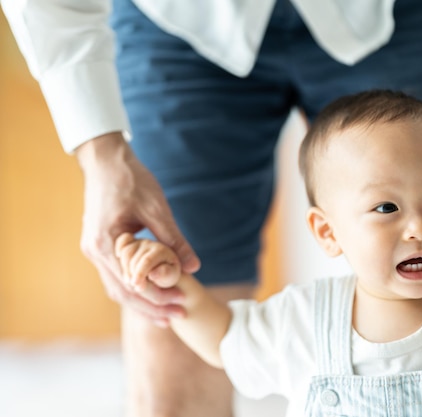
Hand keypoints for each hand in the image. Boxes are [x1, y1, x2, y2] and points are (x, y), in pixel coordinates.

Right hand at [76, 132, 199, 325]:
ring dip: (142, 302)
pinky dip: (134, 288)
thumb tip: (194, 267)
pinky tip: (152, 294)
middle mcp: (94, 251)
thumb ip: (174, 240)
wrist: (105, 160)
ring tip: (167, 314)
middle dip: (151, 307)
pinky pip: (116, 275)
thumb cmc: (131, 180)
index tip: (181, 305)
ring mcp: (94, 250)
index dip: (158, 297)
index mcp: (105, 243)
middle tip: (178, 317)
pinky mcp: (99, 245)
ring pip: (117, 287)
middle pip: (123, 292)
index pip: (133, 283)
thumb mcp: (157, 209)